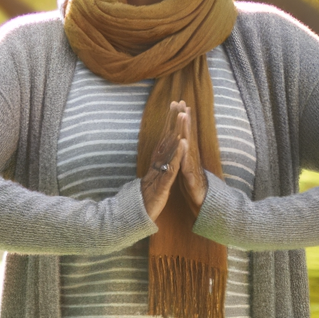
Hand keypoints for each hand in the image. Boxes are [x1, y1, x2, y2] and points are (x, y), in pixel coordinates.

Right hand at [141, 101, 188, 223]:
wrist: (135, 215)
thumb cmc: (146, 197)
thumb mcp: (153, 178)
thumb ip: (157, 165)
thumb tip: (160, 154)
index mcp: (156, 162)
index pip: (164, 138)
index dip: (170, 121)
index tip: (175, 105)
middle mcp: (156, 163)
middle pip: (166, 138)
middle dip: (172, 120)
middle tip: (178, 102)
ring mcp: (159, 172)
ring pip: (169, 149)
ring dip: (176, 132)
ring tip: (182, 116)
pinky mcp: (162, 183)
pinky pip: (170, 167)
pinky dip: (177, 155)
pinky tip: (183, 144)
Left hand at [176, 106, 205, 207]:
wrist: (202, 197)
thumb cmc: (193, 180)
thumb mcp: (186, 162)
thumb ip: (184, 151)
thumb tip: (182, 139)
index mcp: (187, 151)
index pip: (184, 131)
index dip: (181, 117)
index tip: (178, 102)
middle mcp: (191, 155)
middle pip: (188, 133)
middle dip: (184, 117)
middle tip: (182, 101)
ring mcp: (192, 163)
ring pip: (188, 144)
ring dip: (186, 129)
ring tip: (184, 115)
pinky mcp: (190, 174)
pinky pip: (187, 161)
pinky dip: (185, 152)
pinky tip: (184, 142)